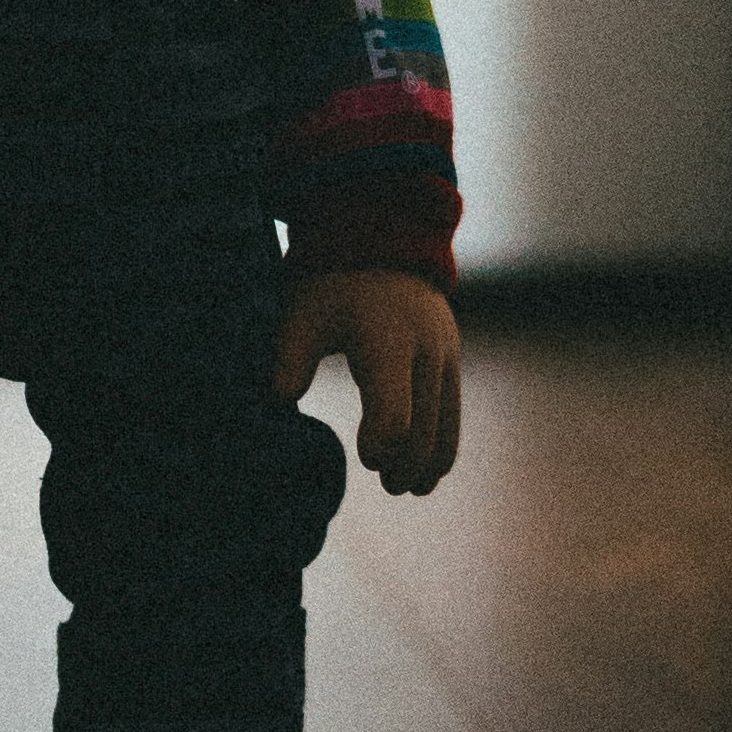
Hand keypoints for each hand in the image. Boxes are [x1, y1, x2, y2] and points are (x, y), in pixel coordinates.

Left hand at [273, 266, 462, 495]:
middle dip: (407, 463)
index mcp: (387, 341)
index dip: (383, 441)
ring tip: (407, 486)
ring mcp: (445, 356)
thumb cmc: (333, 288)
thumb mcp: (303, 315)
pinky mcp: (452, 361)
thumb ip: (289, 358)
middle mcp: (425, 351)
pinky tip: (424, 469)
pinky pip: (454, 413)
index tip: (366, 460)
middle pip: (425, 427)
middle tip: (386, 483)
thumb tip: (278, 401)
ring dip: (430, 462)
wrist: (384, 245)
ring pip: (447, 425)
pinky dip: (443, 444)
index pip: (396, 408)